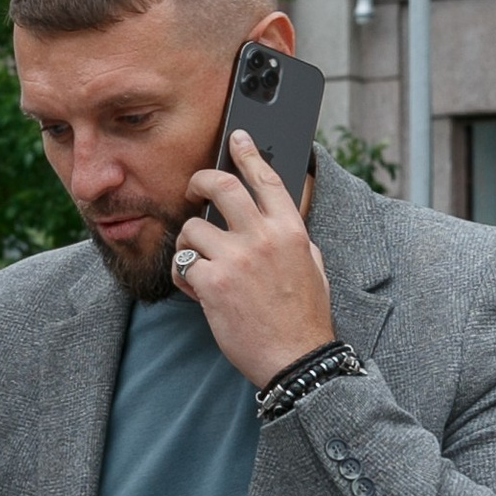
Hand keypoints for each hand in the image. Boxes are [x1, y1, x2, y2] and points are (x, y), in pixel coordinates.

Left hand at [170, 135, 335, 388]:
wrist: (296, 359)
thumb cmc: (304, 319)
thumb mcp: (313, 269)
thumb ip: (295, 240)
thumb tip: (279, 221)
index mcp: (291, 232)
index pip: (266, 180)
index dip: (248, 153)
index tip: (238, 137)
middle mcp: (264, 238)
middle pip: (220, 186)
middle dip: (200, 181)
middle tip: (193, 190)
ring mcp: (236, 259)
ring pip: (192, 229)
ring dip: (189, 246)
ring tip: (201, 267)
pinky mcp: (212, 282)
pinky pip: (182, 264)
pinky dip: (183, 276)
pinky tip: (198, 291)